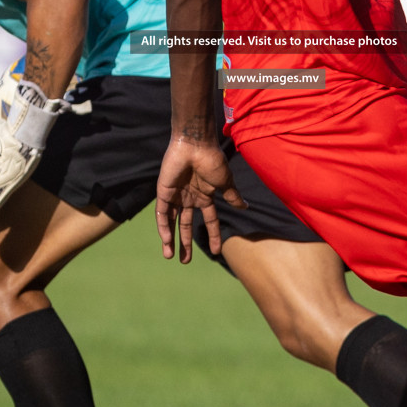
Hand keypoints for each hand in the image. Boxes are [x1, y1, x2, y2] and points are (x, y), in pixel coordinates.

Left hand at [155, 136, 245, 263]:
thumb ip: (232, 196)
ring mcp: (176, 195)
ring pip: (172, 222)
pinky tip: (166, 239)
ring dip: (170, 239)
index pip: (209, 219)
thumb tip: (245, 207)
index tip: (216, 250)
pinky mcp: (163, 192)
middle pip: (186, 224)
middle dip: (185, 242)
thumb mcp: (224, 182)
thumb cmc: (212, 161)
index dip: (212, 234)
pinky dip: (163, 227)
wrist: (195, 144)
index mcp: (205, 195)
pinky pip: (162, 213)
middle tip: (185, 261)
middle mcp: (189, 197)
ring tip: (170, 256)